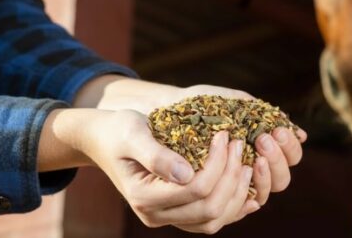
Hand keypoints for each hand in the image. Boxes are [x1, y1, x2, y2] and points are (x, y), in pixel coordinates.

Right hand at [40, 108, 258, 232]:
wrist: (105, 140)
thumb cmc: (119, 130)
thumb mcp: (132, 133)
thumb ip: (156, 154)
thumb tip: (186, 173)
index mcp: (143, 197)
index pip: (195, 189)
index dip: (217, 163)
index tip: (224, 135)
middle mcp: (155, 215)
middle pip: (209, 208)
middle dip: (231, 176)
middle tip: (238, 145)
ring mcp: (167, 218)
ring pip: (214, 220)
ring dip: (236, 193)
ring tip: (245, 162)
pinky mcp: (178, 213)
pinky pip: (211, 219)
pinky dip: (233, 206)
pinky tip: (247, 186)